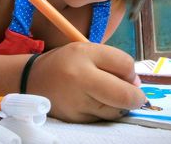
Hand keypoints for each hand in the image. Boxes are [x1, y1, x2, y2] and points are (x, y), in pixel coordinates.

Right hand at [27, 42, 144, 121]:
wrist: (34, 80)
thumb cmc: (66, 62)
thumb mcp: (88, 50)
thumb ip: (114, 60)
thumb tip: (136, 83)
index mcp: (84, 57)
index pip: (124, 65)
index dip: (133, 73)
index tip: (129, 76)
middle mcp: (80, 83)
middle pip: (124, 96)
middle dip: (136, 97)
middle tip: (135, 94)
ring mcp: (77, 105)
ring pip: (116, 111)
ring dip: (121, 104)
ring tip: (110, 94)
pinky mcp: (76, 121)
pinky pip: (103, 118)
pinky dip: (107, 111)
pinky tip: (97, 102)